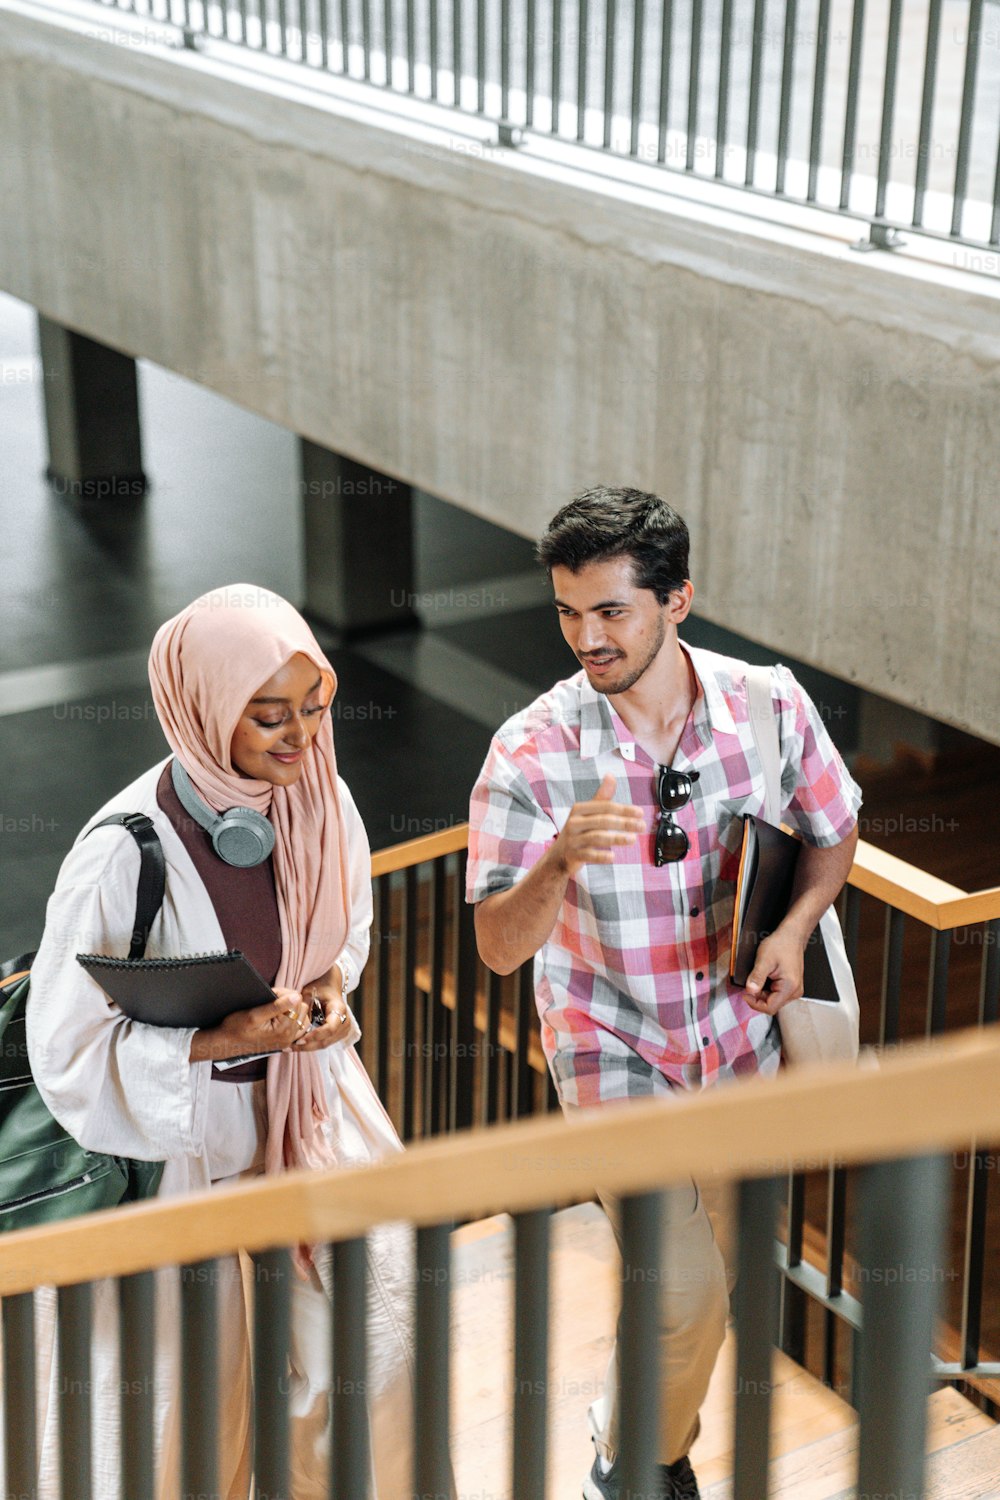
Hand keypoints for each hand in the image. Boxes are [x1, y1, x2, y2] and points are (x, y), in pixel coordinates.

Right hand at [189, 986, 310, 1061]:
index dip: (284, 994)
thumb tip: (296, 996)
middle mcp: (289, 1037)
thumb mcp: (254, 1014)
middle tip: (272, 1001)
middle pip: (301, 1008)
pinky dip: (292, 1018)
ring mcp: (288, 1040)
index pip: (297, 1001)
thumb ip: (277, 1006)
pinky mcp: (285, 1041)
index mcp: (283, 1030)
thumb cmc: (236, 1028)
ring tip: (275, 1009)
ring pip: (302, 1016)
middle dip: (288, 1001)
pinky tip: (280, 1017)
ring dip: (291, 1009)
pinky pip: (299, 1026)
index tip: (272, 995)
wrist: (226, 1043)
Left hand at [290, 971, 354, 1052]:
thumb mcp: (310, 992)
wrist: (330, 987)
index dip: (316, 1035)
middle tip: (290, 1047)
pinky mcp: (340, 1034)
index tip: (300, 1039)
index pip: (330, 1028)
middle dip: (308, 1045)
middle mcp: (345, 1021)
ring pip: (325, 1044)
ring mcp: (344, 1029)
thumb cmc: (319, 988)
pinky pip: (325, 1043)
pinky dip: (312, 1045)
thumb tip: (292, 1021)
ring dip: (308, 1047)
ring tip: (291, 1047)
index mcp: (339, 1008)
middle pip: (327, 1040)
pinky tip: (299, 1044)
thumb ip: (303, 1006)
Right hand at [551, 774, 644, 877]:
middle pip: (603, 821)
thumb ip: (602, 797)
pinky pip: (589, 855)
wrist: (559, 855)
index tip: (641, 813)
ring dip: (617, 838)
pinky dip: (601, 856)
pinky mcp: (573, 855)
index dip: (624, 809)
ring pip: (597, 837)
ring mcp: (573, 839)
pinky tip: (613, 856)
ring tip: (633, 839)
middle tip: (642, 826)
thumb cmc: (578, 831)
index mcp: (579, 809)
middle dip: (625, 823)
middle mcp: (574, 822)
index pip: (605, 806)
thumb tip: (611, 775)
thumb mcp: (587, 813)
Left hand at [744, 930, 804, 1015]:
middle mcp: (795, 991)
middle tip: (751, 982)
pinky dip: (767, 988)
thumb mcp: (764, 960)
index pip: (770, 1008)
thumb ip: (756, 977)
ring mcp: (794, 989)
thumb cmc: (782, 944)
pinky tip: (766, 977)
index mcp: (790, 987)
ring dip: (762, 992)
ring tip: (760, 976)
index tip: (745, 994)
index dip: (754, 1003)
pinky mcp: (791, 986)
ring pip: (773, 1000)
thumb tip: (750, 991)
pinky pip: (776, 993)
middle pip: (771, 1005)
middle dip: (758, 996)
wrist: (791, 936)